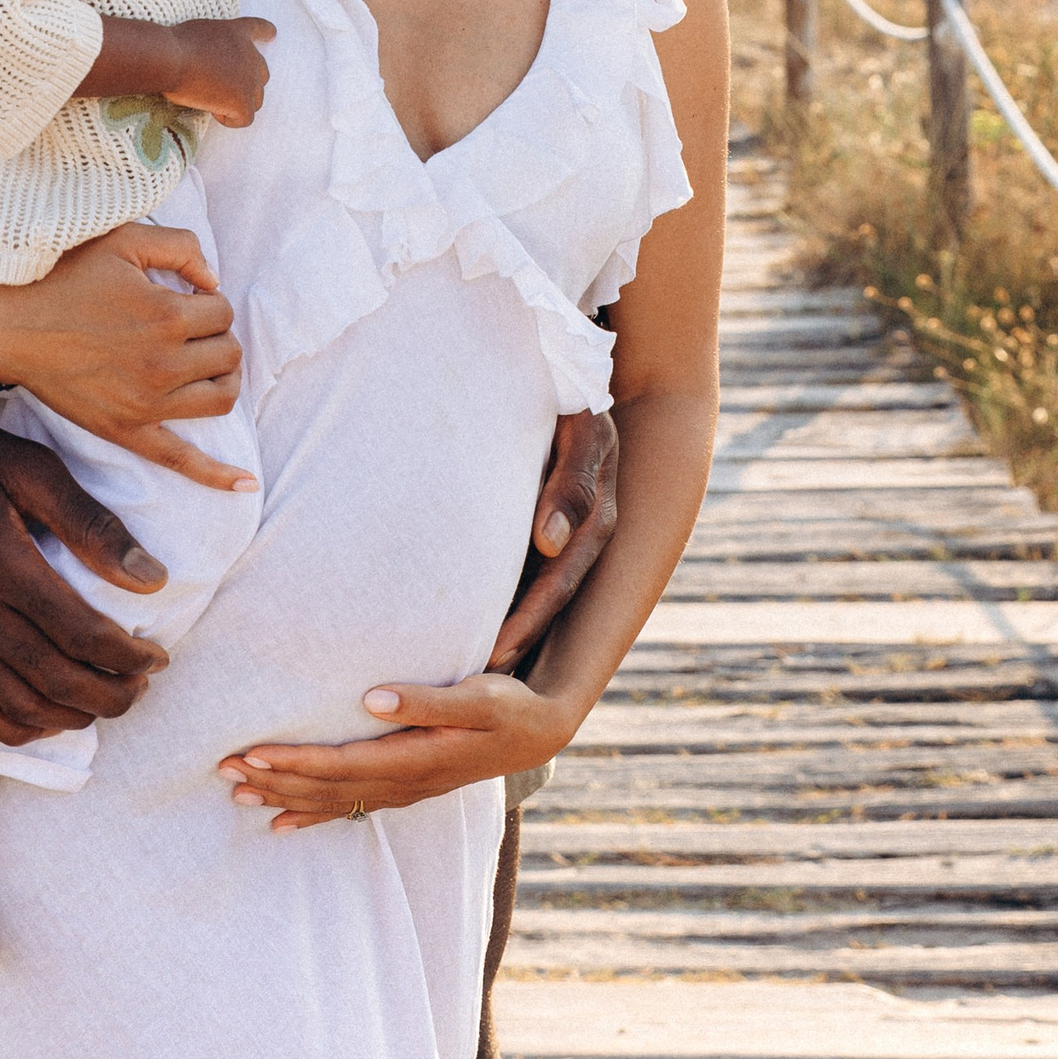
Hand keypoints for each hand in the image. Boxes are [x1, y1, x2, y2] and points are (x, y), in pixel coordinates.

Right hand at [0, 222, 248, 491]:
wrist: (8, 326)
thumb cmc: (63, 276)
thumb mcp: (123, 239)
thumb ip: (180, 247)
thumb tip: (214, 279)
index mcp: (166, 316)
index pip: (223, 310)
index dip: (208, 299)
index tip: (183, 295)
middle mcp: (163, 364)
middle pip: (228, 352)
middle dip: (216, 334)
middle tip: (189, 325)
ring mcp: (147, 405)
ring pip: (221, 398)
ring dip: (222, 378)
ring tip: (204, 364)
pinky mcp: (128, 431)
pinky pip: (182, 460)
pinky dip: (217, 475)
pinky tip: (246, 484)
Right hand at [0, 355, 170, 748]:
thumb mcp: (33, 469)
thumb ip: (91, 523)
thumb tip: (152, 577)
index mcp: (3, 565)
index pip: (80, 633)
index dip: (127, 656)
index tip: (158, 657)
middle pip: (53, 678)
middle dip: (109, 695)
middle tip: (142, 687)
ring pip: (14, 703)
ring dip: (67, 716)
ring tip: (104, 703)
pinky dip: (7, 728)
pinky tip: (40, 719)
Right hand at [149, 15, 275, 126]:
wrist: (173, 59)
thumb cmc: (176, 45)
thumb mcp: (199, 32)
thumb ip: (213, 44)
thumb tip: (208, 62)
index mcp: (237, 32)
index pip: (258, 28)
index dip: (266, 32)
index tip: (272, 35)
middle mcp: (250, 55)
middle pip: (262, 74)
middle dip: (246, 83)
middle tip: (221, 88)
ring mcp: (249, 80)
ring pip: (255, 100)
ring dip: (238, 103)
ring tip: (213, 101)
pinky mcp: (243, 102)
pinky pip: (244, 118)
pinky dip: (229, 119)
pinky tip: (212, 112)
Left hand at [217, 671, 570, 831]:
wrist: (536, 733)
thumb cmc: (505, 705)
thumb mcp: (477, 696)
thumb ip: (427, 700)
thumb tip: (374, 698)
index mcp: (413, 759)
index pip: (340, 765)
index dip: (294, 761)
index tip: (251, 753)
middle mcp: (402, 783)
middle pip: (326, 787)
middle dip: (275, 779)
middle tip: (224, 770)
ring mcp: (402, 790)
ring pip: (332, 801)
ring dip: (284, 797)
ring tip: (236, 793)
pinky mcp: (404, 788)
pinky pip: (350, 808)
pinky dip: (311, 816)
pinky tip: (279, 823)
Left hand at [488, 407, 618, 670]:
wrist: (574, 381)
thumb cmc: (575, 404)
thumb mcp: (583, 434)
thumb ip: (571, 483)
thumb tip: (550, 541)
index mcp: (596, 520)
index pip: (560, 584)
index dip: (529, 621)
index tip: (497, 653)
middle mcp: (581, 538)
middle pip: (548, 601)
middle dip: (514, 639)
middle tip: (472, 677)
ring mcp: (564, 535)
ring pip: (536, 591)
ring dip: (506, 627)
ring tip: (461, 668)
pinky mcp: (541, 531)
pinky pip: (522, 570)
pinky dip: (501, 596)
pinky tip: (463, 618)